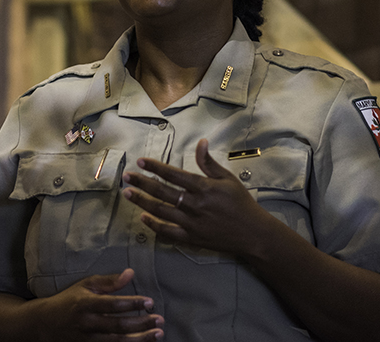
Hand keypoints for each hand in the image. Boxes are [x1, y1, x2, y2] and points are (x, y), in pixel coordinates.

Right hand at [34, 269, 162, 340]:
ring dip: (140, 339)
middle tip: (160, 320)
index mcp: (86, 304)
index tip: (150, 302)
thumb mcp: (86, 286)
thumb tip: (130, 272)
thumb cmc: (69, 301)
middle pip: (119, 326)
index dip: (133, 303)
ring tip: (158, 334)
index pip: (114, 304)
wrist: (45, 324)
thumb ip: (109, 281)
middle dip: (142, 324)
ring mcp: (87, 340)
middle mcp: (87, 324)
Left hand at [122, 139, 270, 254]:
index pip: (174, 175)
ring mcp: (192, 223)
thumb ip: (209, 162)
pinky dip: (154, 225)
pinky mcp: (192, 238)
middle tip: (126, 177)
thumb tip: (200, 142)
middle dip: (142, 183)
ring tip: (128, 193)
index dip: (155, 167)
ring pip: (161, 211)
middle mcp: (195, 205)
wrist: (253, 233)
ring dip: (142, 202)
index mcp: (204, 188)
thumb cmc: (241, 203)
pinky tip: (143, 218)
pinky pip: (168, 232)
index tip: (140, 161)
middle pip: (162, 192)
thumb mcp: (228, 178)